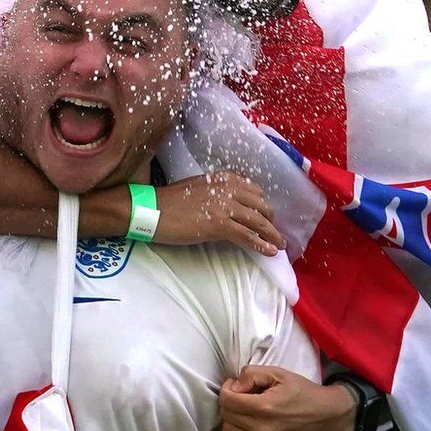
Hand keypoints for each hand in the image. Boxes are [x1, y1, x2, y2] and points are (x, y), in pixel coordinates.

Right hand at [153, 170, 285, 254]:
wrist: (151, 210)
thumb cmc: (169, 201)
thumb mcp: (198, 187)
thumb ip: (217, 192)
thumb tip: (230, 206)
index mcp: (223, 178)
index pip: (254, 191)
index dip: (263, 205)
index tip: (267, 216)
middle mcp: (228, 189)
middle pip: (261, 206)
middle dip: (271, 221)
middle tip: (274, 233)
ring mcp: (224, 206)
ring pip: (258, 222)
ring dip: (272, 235)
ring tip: (280, 245)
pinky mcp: (219, 225)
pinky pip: (247, 236)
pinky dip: (261, 245)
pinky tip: (270, 251)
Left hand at [216, 365, 353, 430]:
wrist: (328, 417)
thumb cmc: (303, 392)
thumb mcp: (279, 373)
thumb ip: (252, 374)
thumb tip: (234, 386)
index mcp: (265, 407)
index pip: (227, 399)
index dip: (228, 388)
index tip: (236, 384)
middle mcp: (262, 429)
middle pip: (226, 415)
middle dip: (229, 401)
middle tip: (241, 395)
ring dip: (230, 419)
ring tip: (242, 411)